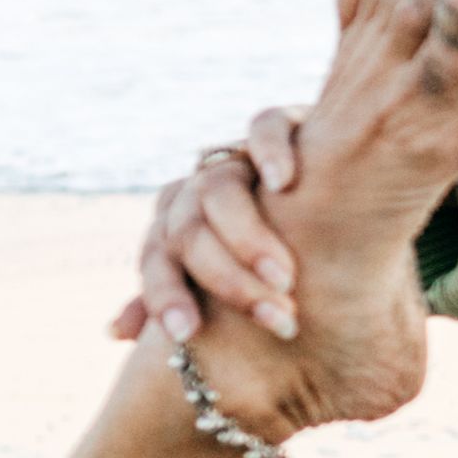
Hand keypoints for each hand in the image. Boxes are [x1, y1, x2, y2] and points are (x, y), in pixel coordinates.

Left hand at [109, 105, 315, 342]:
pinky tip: (285, 183)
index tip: (186, 334)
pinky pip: (264, 127)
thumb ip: (183, 297)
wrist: (342, 182)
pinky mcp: (285, 123)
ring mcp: (239, 156)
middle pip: (188, 232)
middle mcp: (199, 188)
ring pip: (218, 189)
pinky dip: (269, 153)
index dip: (164, 295)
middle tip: (272, 319)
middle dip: (227, 281)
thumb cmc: (282, 244)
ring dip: (247, 237)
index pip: (156, 258)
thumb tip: (116, 333)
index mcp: (178, 225)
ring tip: (283, 277)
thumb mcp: (232, 275)